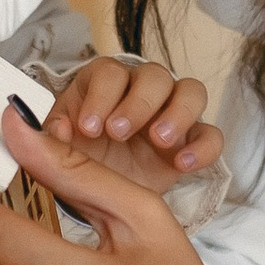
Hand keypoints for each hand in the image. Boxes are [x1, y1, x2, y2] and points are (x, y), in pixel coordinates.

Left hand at [39, 53, 221, 194]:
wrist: (104, 191)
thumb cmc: (82, 157)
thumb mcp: (60, 149)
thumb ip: (53, 137)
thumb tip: (58, 128)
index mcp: (106, 84)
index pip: (110, 73)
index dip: (101, 97)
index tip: (89, 128)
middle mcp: (142, 90)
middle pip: (155, 75)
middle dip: (138, 103)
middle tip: (119, 132)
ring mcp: (172, 112)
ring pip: (191, 92)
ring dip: (178, 113)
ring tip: (159, 140)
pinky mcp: (192, 140)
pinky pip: (211, 134)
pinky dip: (203, 147)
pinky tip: (184, 164)